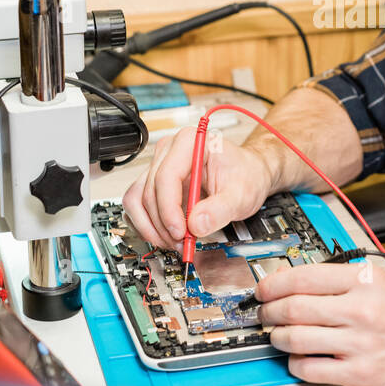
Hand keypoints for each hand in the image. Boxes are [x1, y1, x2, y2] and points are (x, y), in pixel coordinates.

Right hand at [121, 127, 272, 251]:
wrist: (247, 174)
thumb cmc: (245, 174)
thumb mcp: (242, 193)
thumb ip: (221, 209)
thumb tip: (196, 224)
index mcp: (190, 143)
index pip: (166, 176)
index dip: (169, 209)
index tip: (180, 232)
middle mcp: (169, 151)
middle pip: (149, 191)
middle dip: (163, 223)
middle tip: (182, 243)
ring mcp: (159, 166)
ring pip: (137, 200)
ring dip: (152, 227)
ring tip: (175, 242)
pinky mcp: (155, 183)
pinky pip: (138, 206)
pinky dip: (149, 225)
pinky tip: (167, 235)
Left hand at [256, 260, 384, 385]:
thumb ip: (348, 278)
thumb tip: (303, 279)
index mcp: (367, 281)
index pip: (304, 276)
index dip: (274, 284)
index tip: (264, 288)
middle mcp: (362, 309)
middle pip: (294, 307)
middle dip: (269, 311)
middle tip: (264, 312)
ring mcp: (359, 343)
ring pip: (296, 339)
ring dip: (277, 338)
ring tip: (278, 336)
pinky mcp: (359, 373)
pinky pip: (310, 369)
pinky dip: (296, 364)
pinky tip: (299, 359)